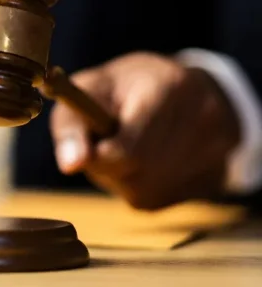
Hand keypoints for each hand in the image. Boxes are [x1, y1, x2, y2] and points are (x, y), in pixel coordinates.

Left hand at [50, 52, 240, 209]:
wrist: (177, 89)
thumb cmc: (121, 89)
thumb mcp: (88, 91)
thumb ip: (71, 126)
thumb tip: (71, 165)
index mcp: (169, 86)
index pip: (130, 149)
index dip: (101, 155)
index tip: (94, 144)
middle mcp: (203, 115)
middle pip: (139, 172)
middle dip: (112, 165)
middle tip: (108, 142)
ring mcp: (216, 146)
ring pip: (148, 191)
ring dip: (124, 178)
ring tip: (127, 147)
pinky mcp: (216, 174)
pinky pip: (162, 200)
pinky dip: (143, 187)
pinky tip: (147, 162)